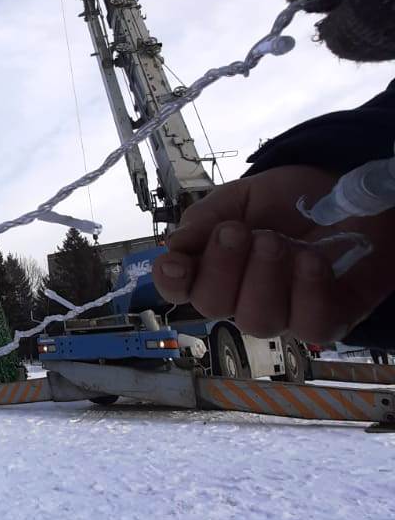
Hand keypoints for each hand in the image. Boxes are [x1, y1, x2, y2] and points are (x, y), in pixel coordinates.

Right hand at [152, 165, 394, 342]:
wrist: (348, 193)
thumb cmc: (291, 201)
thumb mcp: (242, 197)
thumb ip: (206, 218)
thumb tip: (174, 245)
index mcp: (216, 267)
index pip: (181, 288)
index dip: (171, 282)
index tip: (175, 263)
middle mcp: (244, 296)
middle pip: (214, 306)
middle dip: (221, 268)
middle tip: (236, 231)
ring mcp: (285, 312)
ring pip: (258, 320)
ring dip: (263, 277)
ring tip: (276, 241)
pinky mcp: (327, 319)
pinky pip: (310, 326)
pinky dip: (307, 292)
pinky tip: (311, 262)